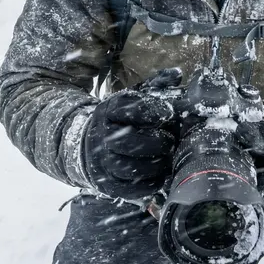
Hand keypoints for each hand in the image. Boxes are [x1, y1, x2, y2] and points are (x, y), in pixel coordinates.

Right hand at [83, 85, 179, 200]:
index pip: (129, 109)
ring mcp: (102, 162)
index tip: (169, 112)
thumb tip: (177, 74)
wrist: (87, 144)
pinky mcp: (107, 184)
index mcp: (109, 110)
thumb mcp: (132, 98)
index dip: (152, 110)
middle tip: (172, 140)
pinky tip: (161, 174)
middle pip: (130, 141)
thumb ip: (155, 86)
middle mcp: (102, 136)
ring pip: (130, 167)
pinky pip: (130, 189)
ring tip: (170, 157)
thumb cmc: (119, 118)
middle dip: (157, 142)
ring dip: (156, 164)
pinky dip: (150, 183)